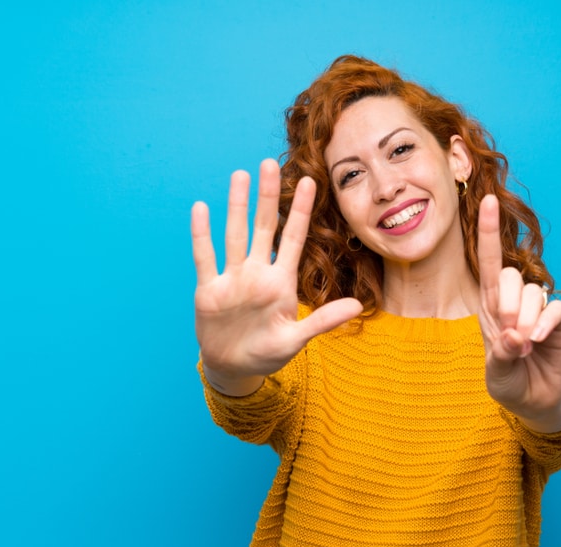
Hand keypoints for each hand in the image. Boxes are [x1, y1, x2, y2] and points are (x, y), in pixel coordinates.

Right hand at [191, 159, 362, 393]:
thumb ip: (324, 321)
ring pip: (235, 234)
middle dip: (267, 196)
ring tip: (240, 175)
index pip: (293, 239)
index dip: (300, 211)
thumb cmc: (267, 353)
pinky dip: (202, 234)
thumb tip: (359, 306)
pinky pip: (205, 257)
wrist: (234, 368)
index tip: (309, 181)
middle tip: (269, 163)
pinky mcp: (209, 289)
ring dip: (236, 206)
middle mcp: (257, 273)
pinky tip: (202, 208)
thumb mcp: (297, 339)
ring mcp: (232, 278)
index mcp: (280, 282)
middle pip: (263, 227)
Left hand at [477, 195, 560, 432]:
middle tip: (510, 335)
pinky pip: (554, 308)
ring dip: (527, 319)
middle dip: (507, 304)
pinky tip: (540, 341)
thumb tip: (516, 336)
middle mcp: (511, 301)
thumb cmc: (509, 382)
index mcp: (488, 306)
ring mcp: (535, 309)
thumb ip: (502, 356)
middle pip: (509, 276)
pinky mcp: (557, 319)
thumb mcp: (496, 374)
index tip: (489, 202)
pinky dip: (546, 323)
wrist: (535, 400)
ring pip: (532, 292)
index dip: (489, 232)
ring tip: (525, 346)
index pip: (488, 263)